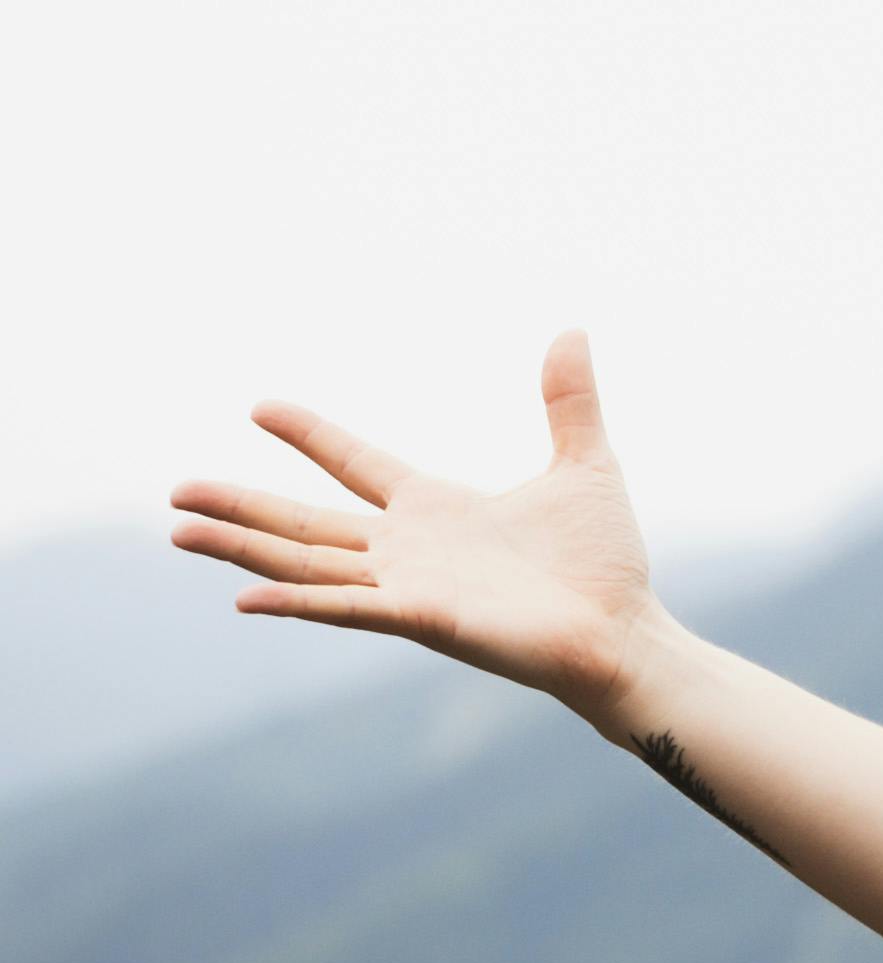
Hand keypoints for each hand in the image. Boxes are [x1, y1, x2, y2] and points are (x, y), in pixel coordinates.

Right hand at [168, 333, 666, 716]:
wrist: (625, 632)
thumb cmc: (604, 563)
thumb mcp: (584, 464)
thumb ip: (569, 400)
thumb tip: (573, 329)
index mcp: (435, 509)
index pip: (355, 464)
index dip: (311, 435)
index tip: (260, 406)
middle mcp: (408, 549)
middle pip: (305, 523)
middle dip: (240, 506)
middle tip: (176, 493)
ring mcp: (408, 587)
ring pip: (305, 563)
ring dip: (241, 547)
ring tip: (178, 530)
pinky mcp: (422, 620)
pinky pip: (346, 609)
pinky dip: (297, 601)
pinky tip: (244, 595)